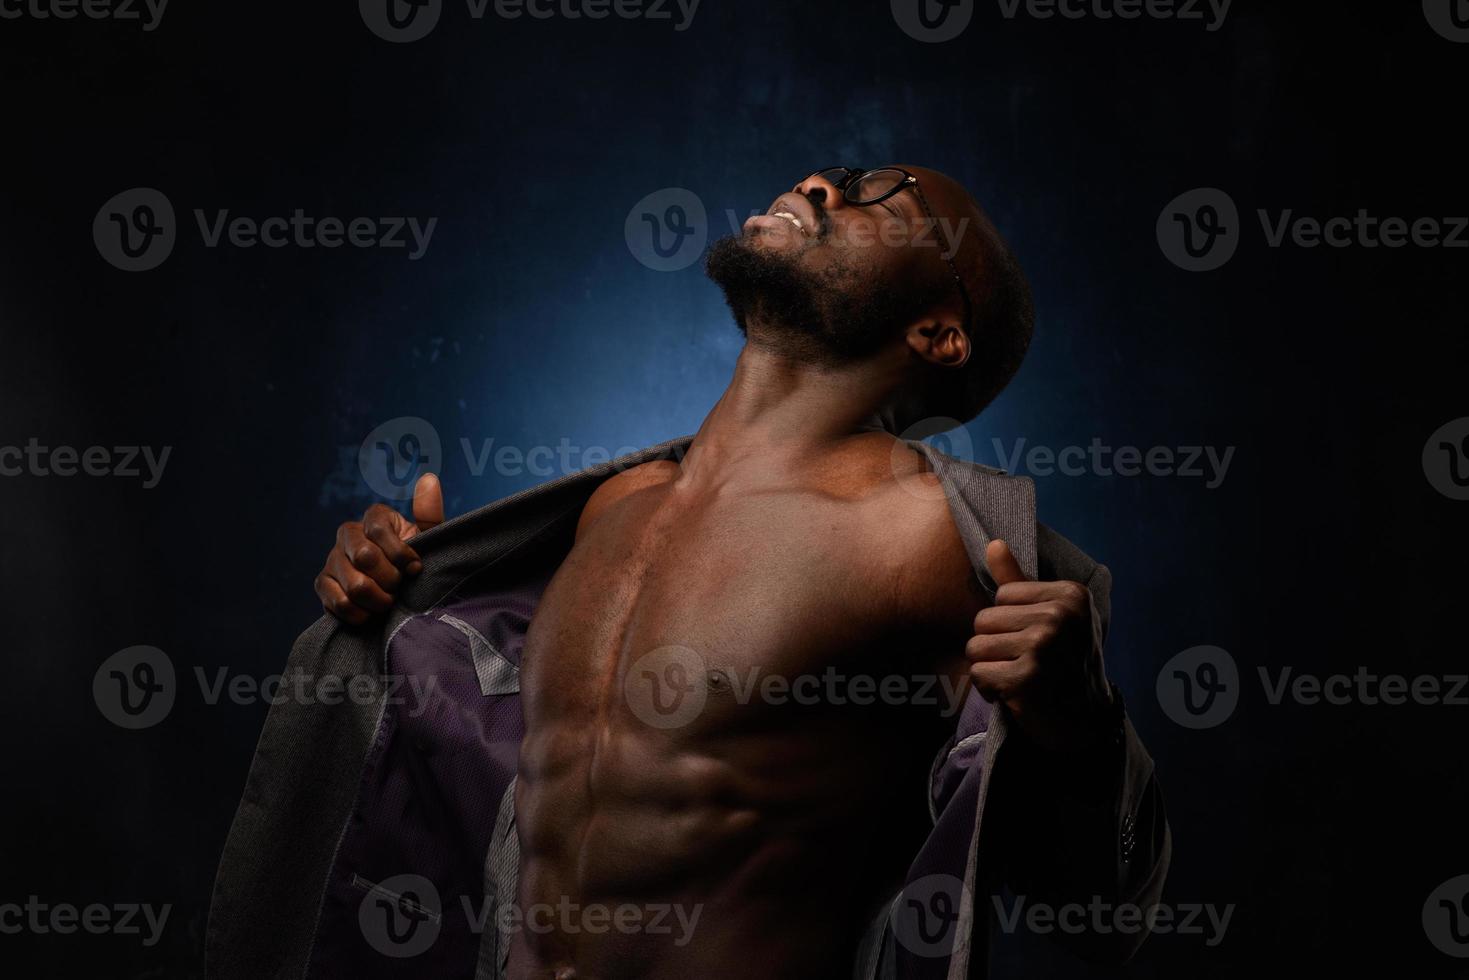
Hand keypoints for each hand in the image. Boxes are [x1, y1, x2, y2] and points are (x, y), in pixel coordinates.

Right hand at [314, 473, 443, 624]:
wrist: (400, 597)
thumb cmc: (415, 564)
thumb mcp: (430, 541)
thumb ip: (429, 513)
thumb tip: (429, 478)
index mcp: (374, 517)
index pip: (378, 529)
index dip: (400, 553)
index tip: (415, 568)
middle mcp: (348, 533)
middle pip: (364, 557)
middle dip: (390, 579)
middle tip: (400, 588)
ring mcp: (332, 558)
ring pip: (354, 584)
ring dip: (379, 600)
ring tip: (388, 602)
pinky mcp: (322, 583)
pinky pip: (339, 602)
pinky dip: (360, 613)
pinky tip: (371, 613)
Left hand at [965, 539, 1113, 751]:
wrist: (1088, 722)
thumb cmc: (1065, 664)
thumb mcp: (1053, 617)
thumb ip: (1019, 582)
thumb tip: (993, 544)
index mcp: (1070, 595)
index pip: (1002, 595)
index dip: (1009, 622)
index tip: (1034, 641)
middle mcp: (1060, 617)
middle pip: (984, 619)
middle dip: (995, 646)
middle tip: (1025, 664)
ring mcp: (1043, 647)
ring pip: (976, 647)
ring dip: (990, 668)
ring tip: (1019, 677)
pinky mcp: (1026, 678)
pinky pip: (978, 673)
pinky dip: (989, 689)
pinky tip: (1014, 695)